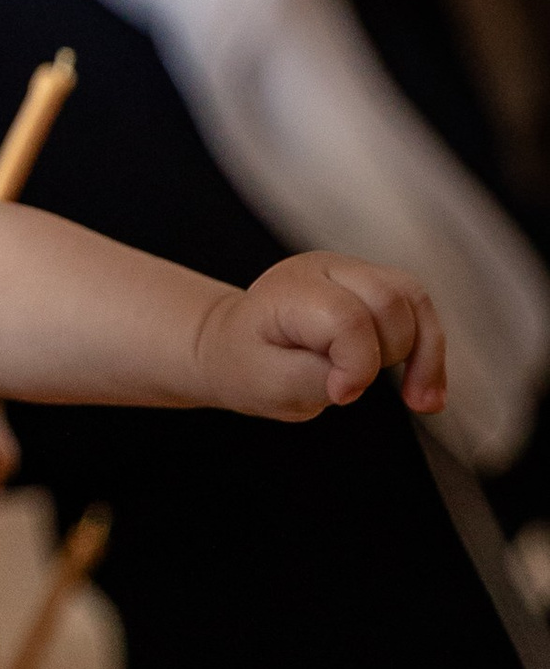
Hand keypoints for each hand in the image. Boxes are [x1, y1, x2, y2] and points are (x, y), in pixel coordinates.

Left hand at [195, 252, 446, 420]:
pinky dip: (429, 351)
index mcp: (291, 289)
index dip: (357, 364)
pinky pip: (420, 310)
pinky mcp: (375, 286)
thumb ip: (312, 379)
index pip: (347, 317)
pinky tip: (426, 390)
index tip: (340, 395)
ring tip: (418, 401)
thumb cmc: (249, 363)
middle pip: (390, 300)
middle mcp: (326, 268)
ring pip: (415, 299)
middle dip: (389, 355)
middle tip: (353, 390)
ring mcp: (354, 271)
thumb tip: (358, 378)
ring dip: (424, 353)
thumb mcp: (266, 384)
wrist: (239, 345)